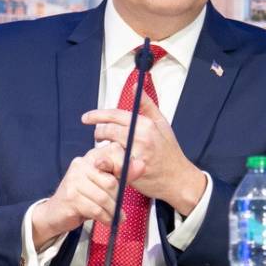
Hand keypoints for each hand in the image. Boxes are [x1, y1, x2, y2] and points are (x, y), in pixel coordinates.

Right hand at [30, 144, 142, 249]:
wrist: (56, 213)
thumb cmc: (84, 197)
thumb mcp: (106, 183)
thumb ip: (124, 174)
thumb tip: (142, 165)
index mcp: (91, 157)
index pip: (114, 150)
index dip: (123, 165)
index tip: (123, 180)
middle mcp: (81, 164)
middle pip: (111, 181)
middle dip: (117, 198)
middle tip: (118, 208)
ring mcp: (74, 180)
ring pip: (104, 197)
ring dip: (113, 211)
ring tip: (115, 217)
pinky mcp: (71, 197)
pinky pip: (96, 209)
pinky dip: (105, 218)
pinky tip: (107, 220)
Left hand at [82, 94, 205, 215]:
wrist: (178, 178)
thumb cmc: (169, 151)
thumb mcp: (162, 124)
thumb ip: (147, 105)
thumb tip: (135, 86)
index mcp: (146, 124)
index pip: (115, 115)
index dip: (97, 115)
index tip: (86, 118)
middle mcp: (141, 137)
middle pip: (108, 130)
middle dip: (99, 133)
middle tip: (98, 136)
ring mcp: (137, 155)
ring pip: (108, 147)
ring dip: (103, 148)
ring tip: (106, 149)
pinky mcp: (132, 171)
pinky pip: (112, 164)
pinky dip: (108, 163)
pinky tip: (111, 163)